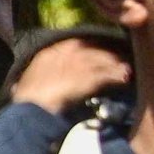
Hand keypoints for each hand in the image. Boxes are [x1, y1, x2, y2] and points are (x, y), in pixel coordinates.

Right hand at [11, 35, 132, 113]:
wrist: (32, 109)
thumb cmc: (26, 98)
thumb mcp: (26, 81)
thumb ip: (38, 74)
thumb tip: (31, 79)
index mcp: (49, 53)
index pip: (76, 43)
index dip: (91, 46)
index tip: (100, 50)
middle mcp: (65, 54)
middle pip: (93, 49)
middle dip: (107, 55)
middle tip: (119, 60)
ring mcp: (77, 65)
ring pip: (103, 61)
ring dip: (116, 66)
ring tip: (126, 71)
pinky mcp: (87, 78)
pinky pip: (107, 75)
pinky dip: (117, 77)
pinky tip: (124, 80)